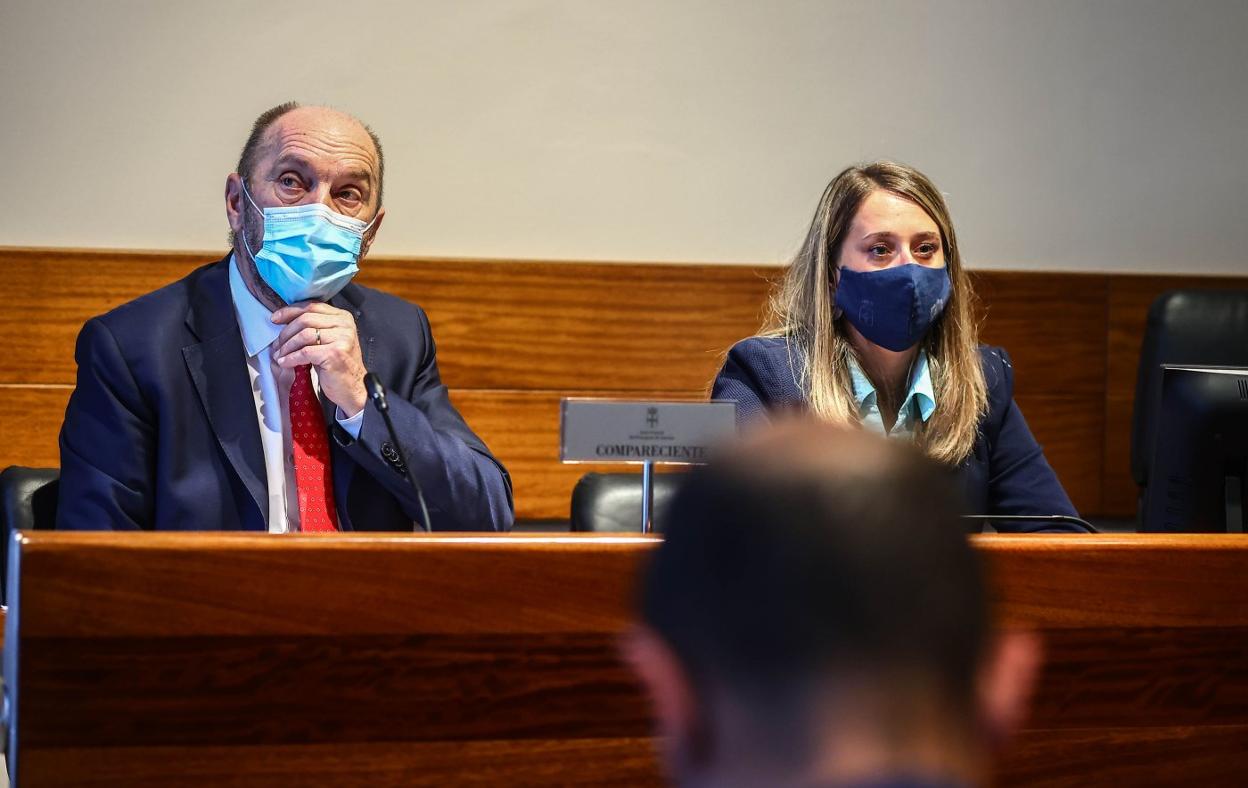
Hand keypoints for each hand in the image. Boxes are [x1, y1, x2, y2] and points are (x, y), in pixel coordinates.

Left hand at [272, 302, 367, 416]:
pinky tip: (285, 363)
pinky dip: (291, 358)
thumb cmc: (337, 366)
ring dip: (287, 346)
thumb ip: (314, 327)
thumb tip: (285, 322)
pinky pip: (305, 352)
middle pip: (306, 319)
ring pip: (304, 335)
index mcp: (343, 317)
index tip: (275, 318)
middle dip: (286, 332)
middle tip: (277, 344)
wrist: (352, 388)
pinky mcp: (335, 353)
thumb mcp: (328, 340)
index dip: (290, 311)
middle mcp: (345, 325)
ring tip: (280, 355)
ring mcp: (342, 338)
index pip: (311, 306)